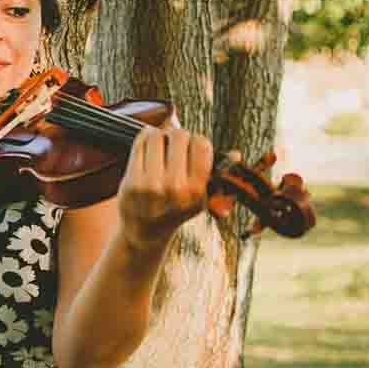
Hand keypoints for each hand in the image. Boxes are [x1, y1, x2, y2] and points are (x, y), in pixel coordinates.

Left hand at [117, 126, 213, 251]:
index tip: (190, 148)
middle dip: (177, 136)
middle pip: (179, 136)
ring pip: (156, 136)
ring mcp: (150, 185)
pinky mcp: (131, 181)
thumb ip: (218, 177)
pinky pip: (139, 143)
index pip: (202, 145)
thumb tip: (237, 154)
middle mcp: (175, 188)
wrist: (144, 232)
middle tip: (173, 146)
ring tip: (159, 146)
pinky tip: (146, 147)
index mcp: (196, 191)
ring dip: (159, 136)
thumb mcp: (201, 198)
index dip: (196, 141)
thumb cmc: (174, 210)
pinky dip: (143, 139)